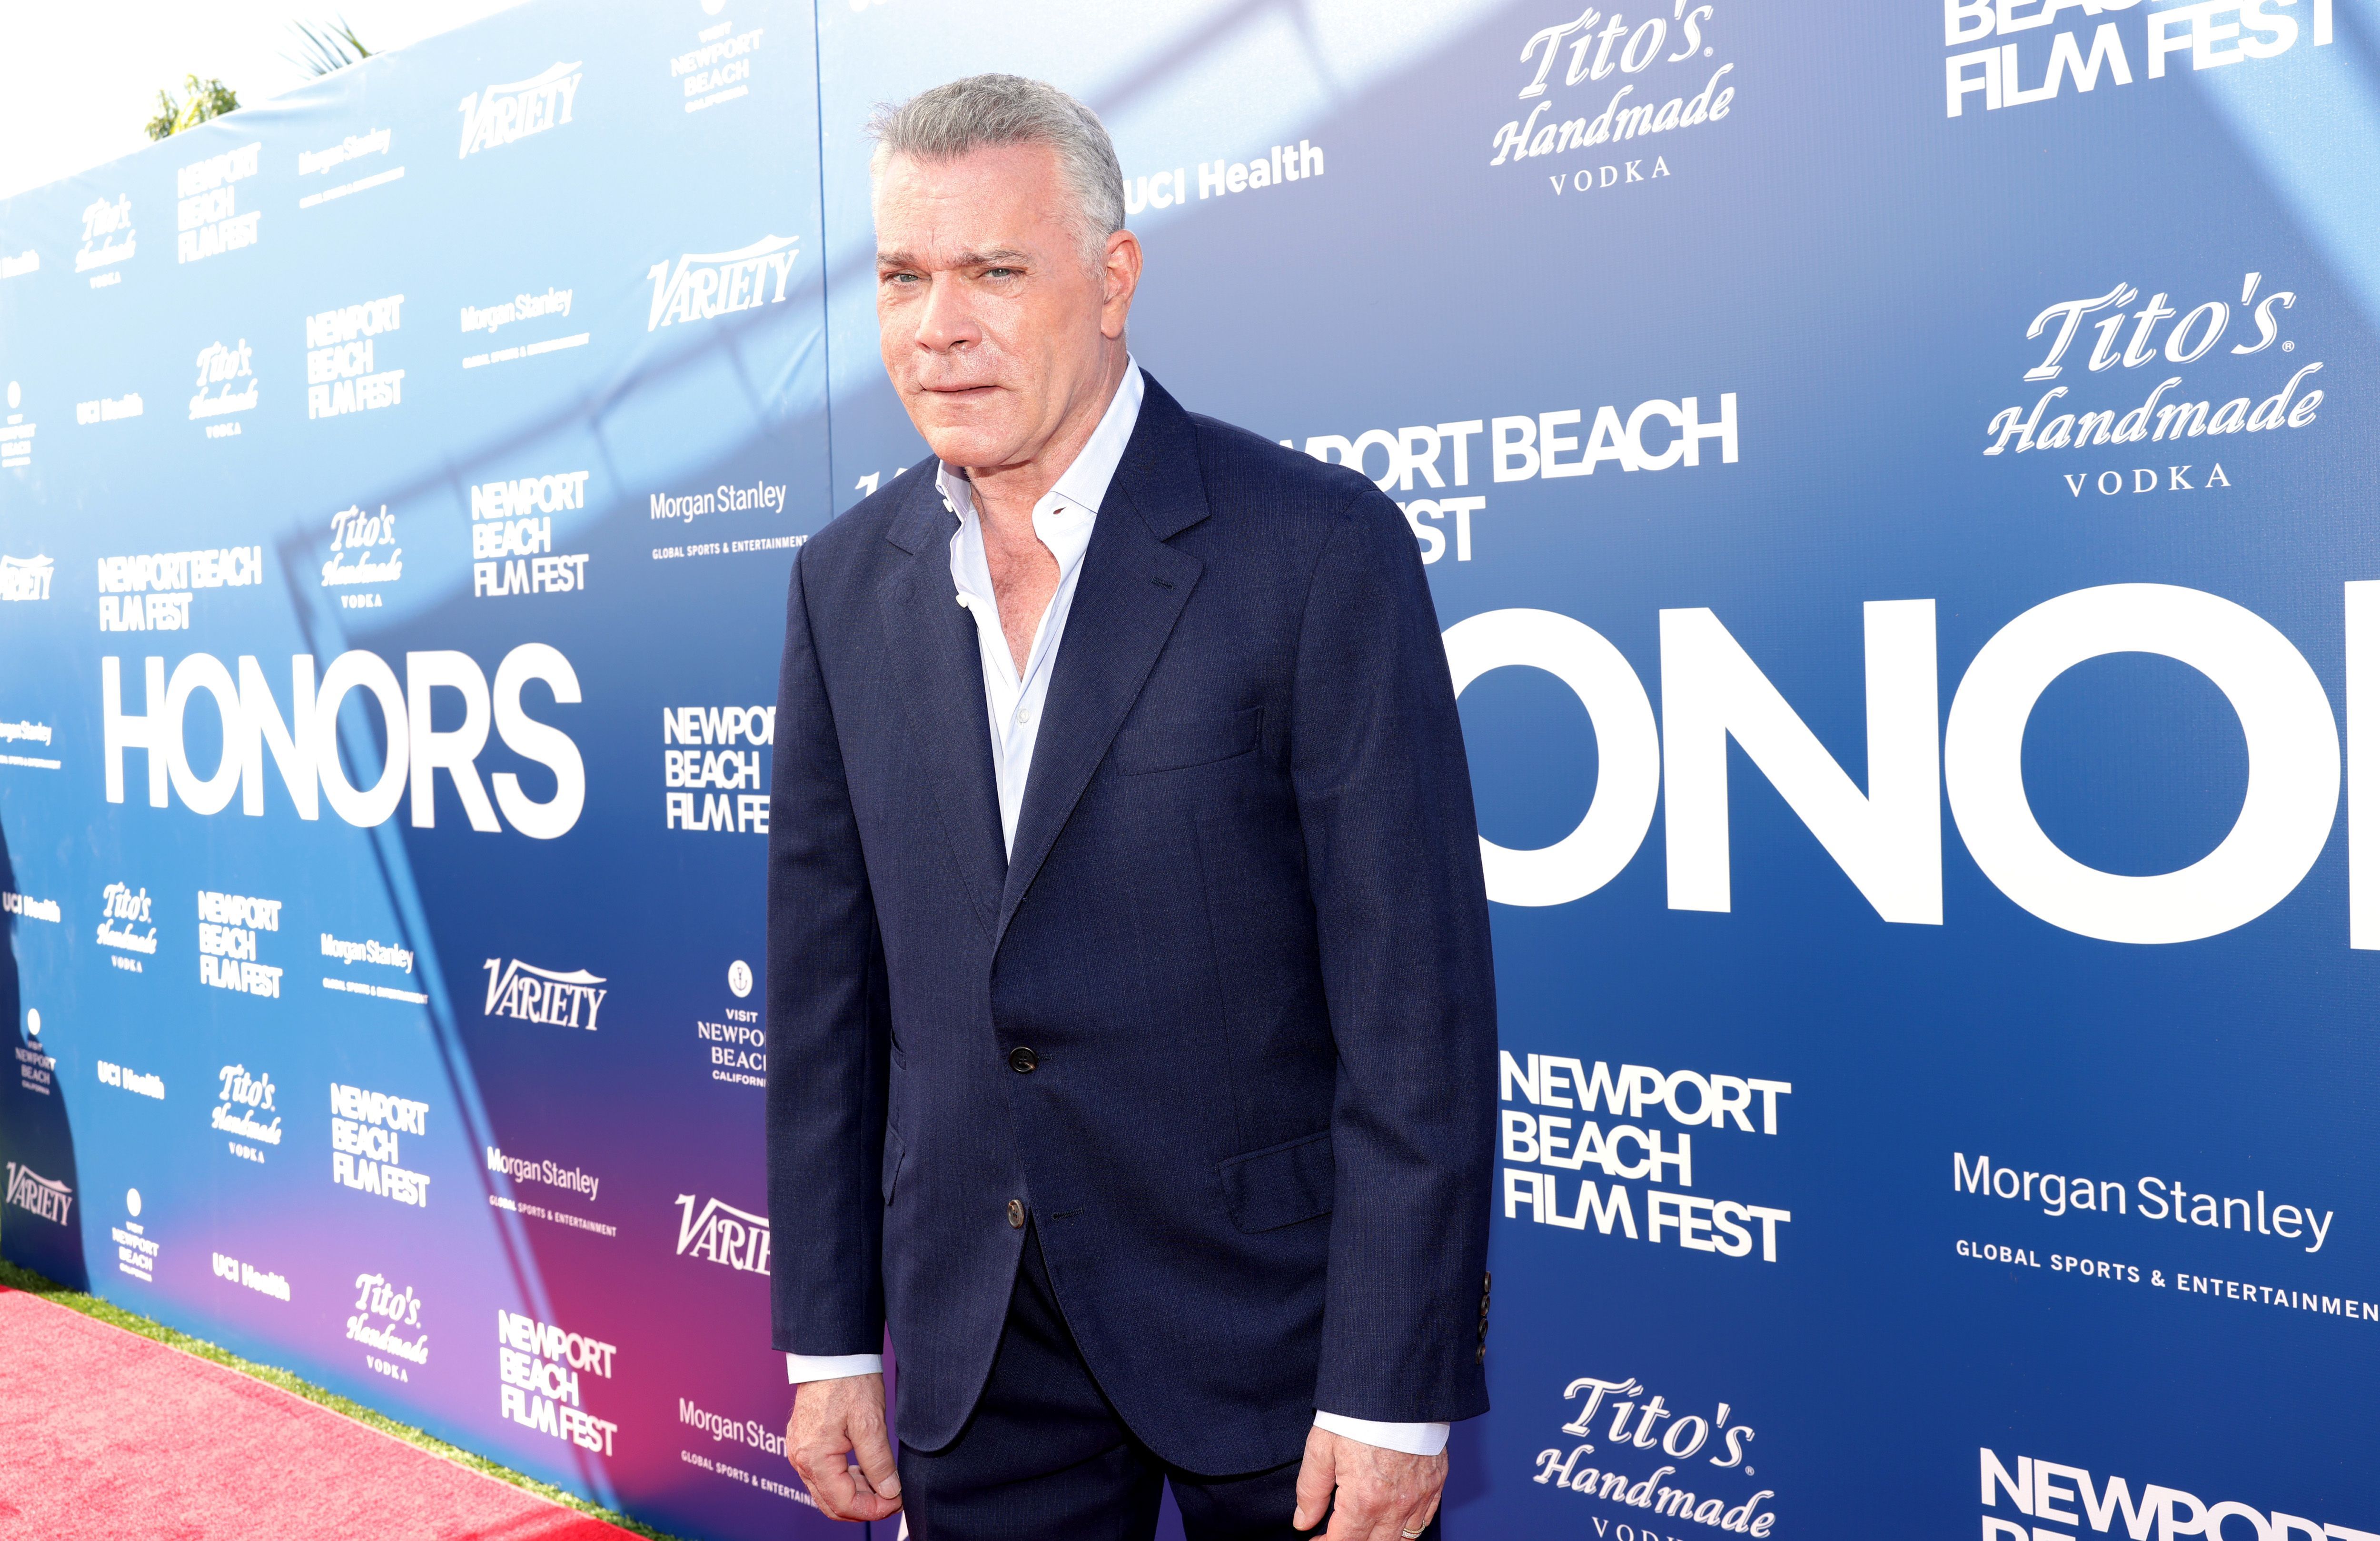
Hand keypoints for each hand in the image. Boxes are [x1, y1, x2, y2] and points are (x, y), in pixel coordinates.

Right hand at [786, 1372, 901, 1521]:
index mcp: (814, 1457)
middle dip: (864, 1507)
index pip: (843, 1503)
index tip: (897, 1501)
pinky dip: (845, 1480)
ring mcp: (800, 1451)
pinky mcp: (804, 1443)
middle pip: (832, 1504)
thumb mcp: (870, 1422)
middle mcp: (800, 1459)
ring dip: (856, 1494)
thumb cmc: (848, 1380)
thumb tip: (890, 1492)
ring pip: (827, 1491)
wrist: (831, 1353)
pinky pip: (823, 1475)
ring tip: (884, 1484)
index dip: (873, 1510)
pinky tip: (865, 1470)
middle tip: (893, 1498)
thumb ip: (879, 1462)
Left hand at [1291, 1424, 1445, 1538]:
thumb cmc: (1359, 1412)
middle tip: (1335, 1533)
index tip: (1315, 1539)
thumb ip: (1311, 1490)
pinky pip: (1423, 1521)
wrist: (1397, 1385)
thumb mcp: (1321, 1447)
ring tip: (1364, 1529)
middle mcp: (1395, 1506)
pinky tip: (1392, 1519)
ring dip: (1380, 1539)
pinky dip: (1407, 1527)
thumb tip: (1303, 1521)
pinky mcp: (1435, 1484)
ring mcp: (1419, 1497)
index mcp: (1365, 1499)